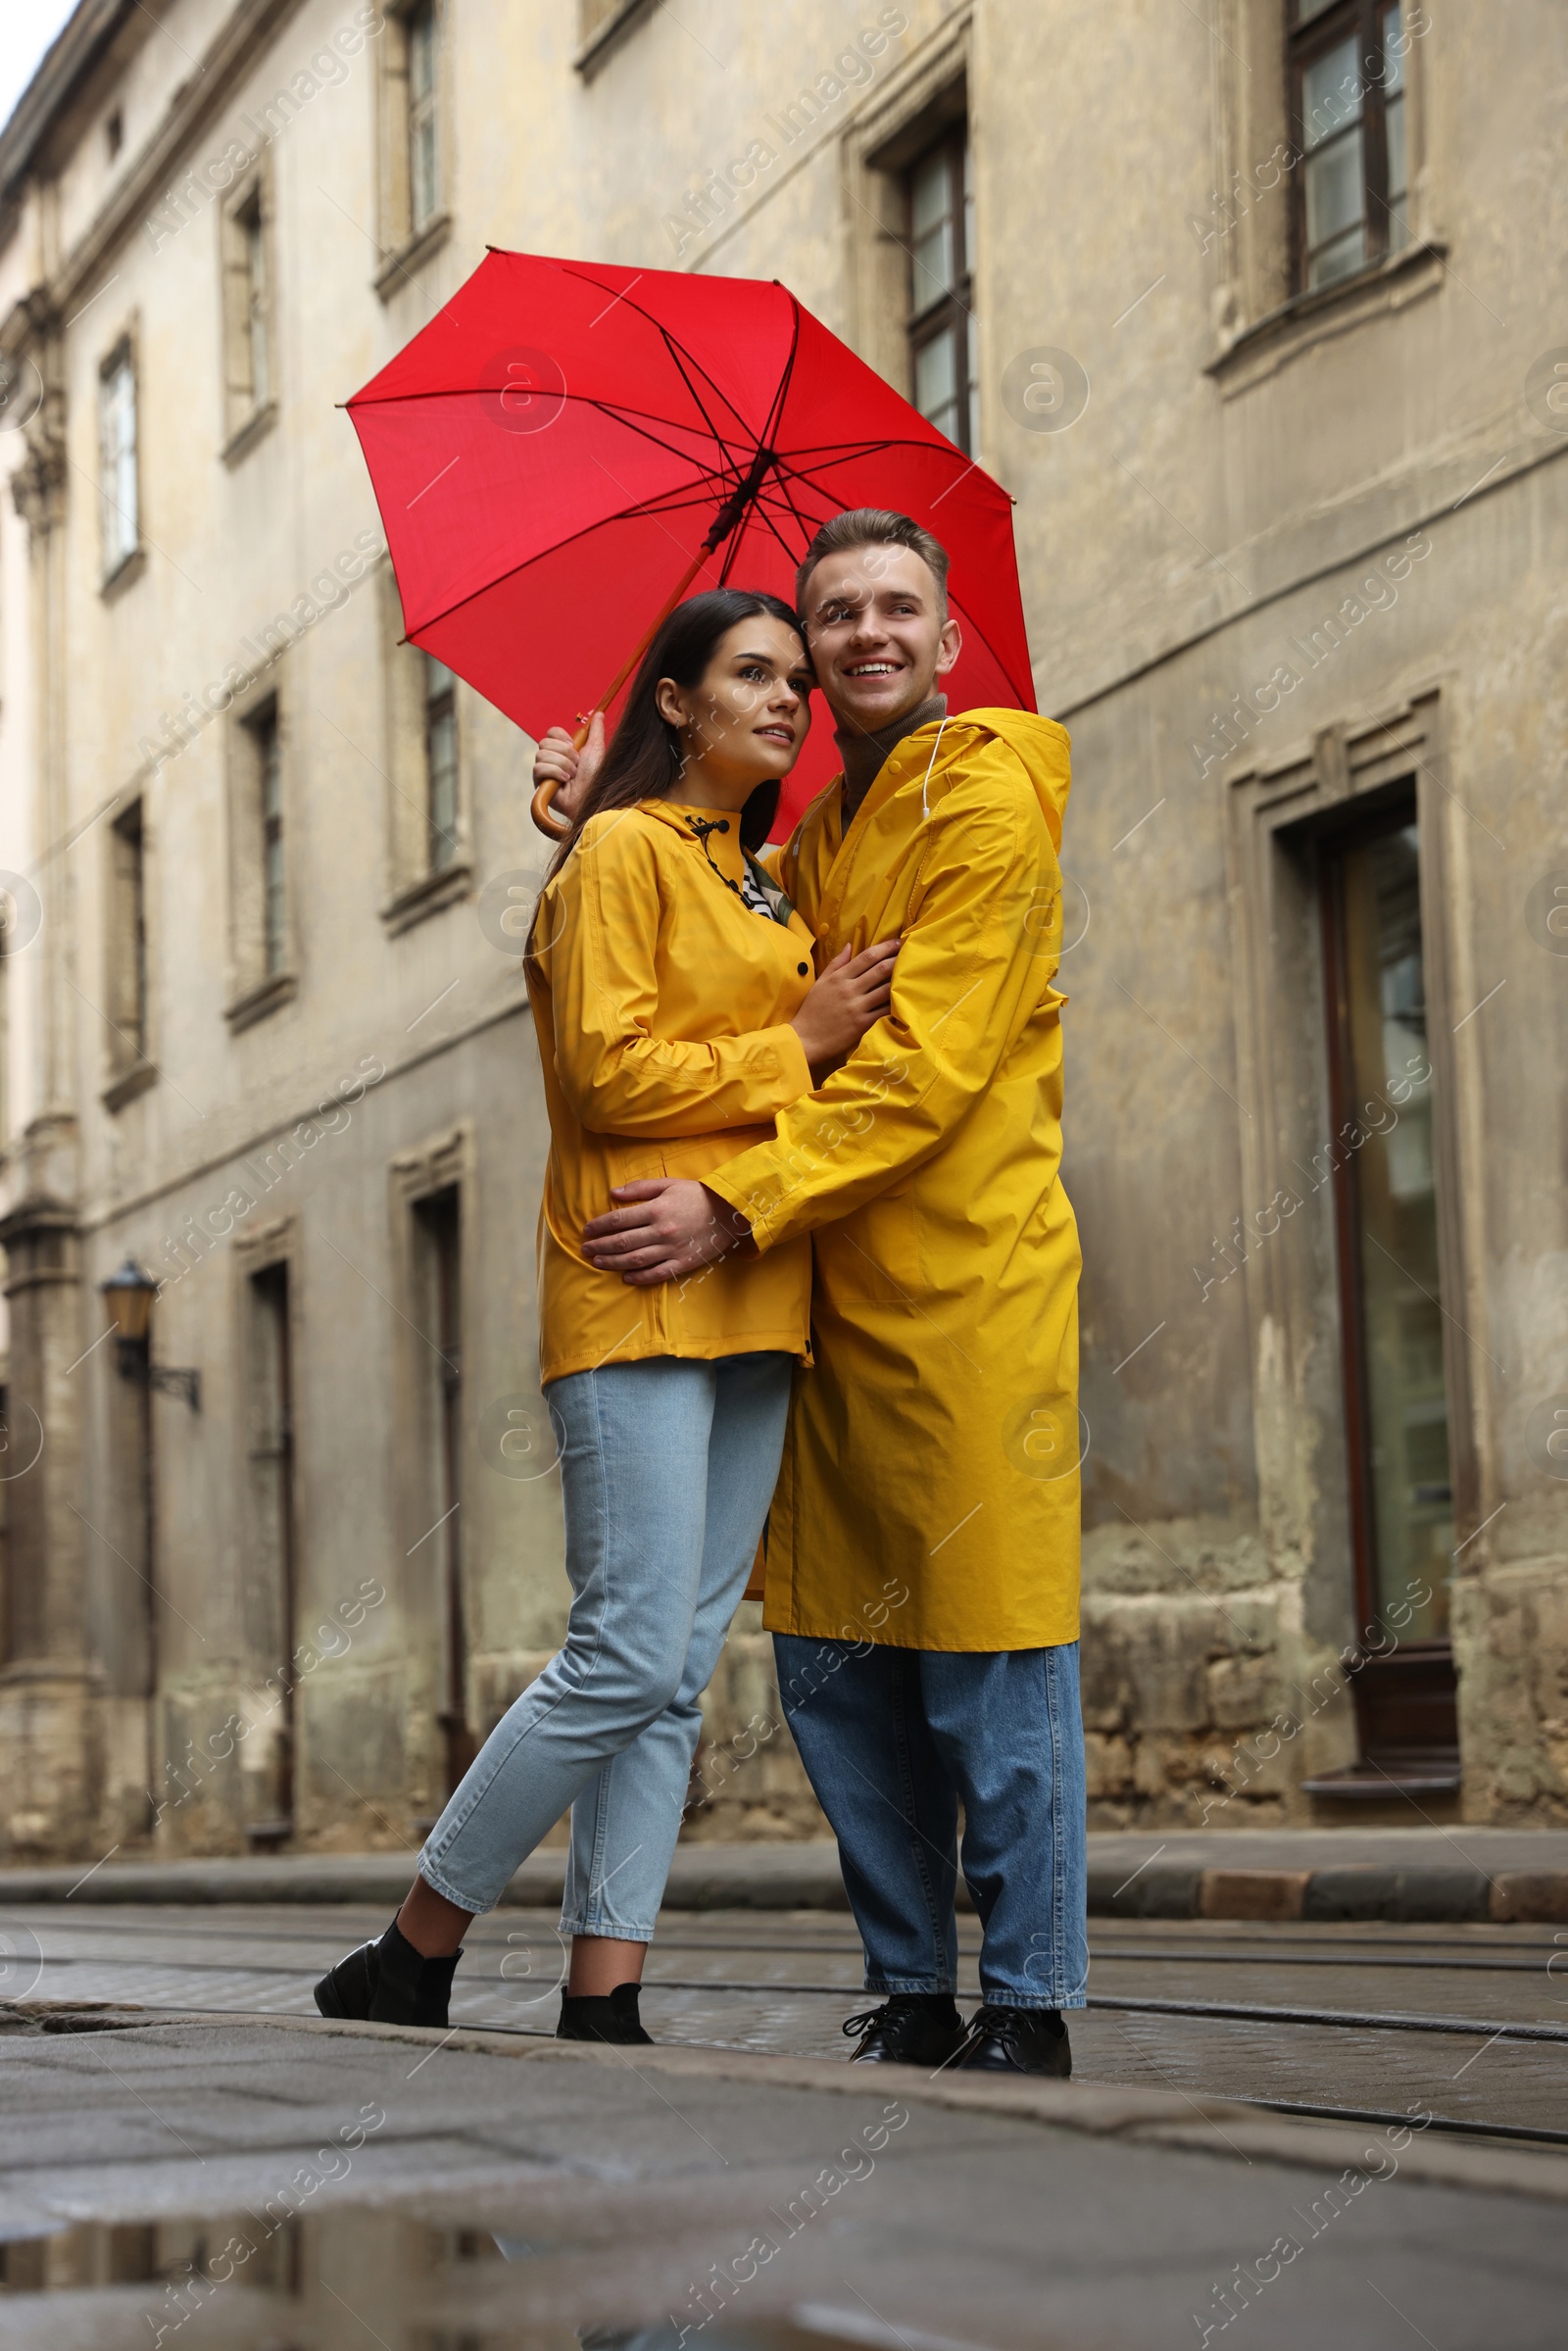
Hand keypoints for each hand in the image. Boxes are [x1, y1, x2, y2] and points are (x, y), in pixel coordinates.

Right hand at [533, 711, 605, 824]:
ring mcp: (545, 772)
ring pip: (541, 754)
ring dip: (562, 763)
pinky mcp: (539, 784)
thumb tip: (599, 713)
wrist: (592, 798)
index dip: (560, 735)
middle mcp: (552, 759)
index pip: (551, 732)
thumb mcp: (597, 749)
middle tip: (576, 763)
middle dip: (564, 752)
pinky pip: (538, 768)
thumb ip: (596, 730)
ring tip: (572, 775)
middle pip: (544, 742)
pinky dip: (555, 772)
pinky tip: (565, 781)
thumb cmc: (596, 777)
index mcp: (563, 750)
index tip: (572, 744)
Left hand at [582, 1180, 753, 1284]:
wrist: (731, 1212)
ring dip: (612, 1262)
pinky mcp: (682, 1263)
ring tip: (597, 1262)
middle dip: (600, 1246)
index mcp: (656, 1210)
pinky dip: (639, 1278)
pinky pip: (656, 1274)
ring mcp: (672, 1249)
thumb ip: (640, 1188)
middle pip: (622, 1242)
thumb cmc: (698, 1195)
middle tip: (585, 1249)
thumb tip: (613, 1193)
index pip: (618, 1220)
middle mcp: (661, 1231)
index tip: (586, 1230)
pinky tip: (625, 1277)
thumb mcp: (669, 1184)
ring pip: (634, 1260)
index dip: (599, 1226)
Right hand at [789, 938, 898, 1081]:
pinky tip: (904, 998)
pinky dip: (895, 1004)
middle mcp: (849, 989)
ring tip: (911, 974)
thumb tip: (849, 945)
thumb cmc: (812, 1010)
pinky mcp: (863, 1024)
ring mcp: (857, 1007)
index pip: (866, 957)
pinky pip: (884, 1011)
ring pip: (885, 989)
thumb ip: (836, 964)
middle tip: (910, 953)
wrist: (806, 1039)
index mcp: (839, 977)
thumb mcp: (821, 983)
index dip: (885, 948)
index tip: (897, 942)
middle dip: (897, 960)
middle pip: (880, 970)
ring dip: (900, 981)